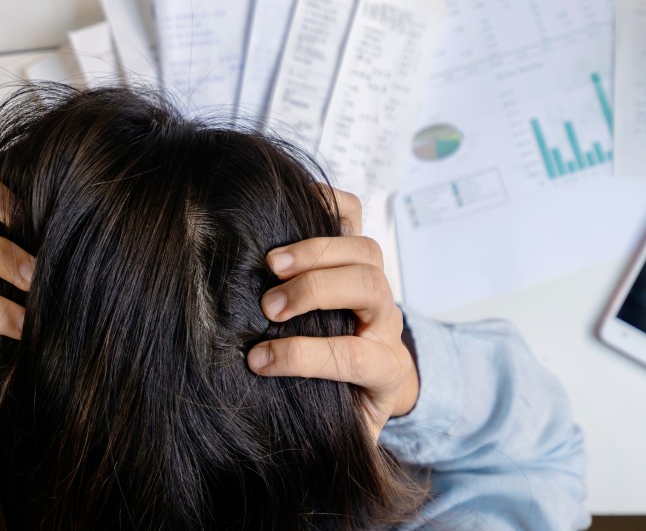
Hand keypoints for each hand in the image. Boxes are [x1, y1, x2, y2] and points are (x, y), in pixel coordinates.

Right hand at [246, 188, 418, 437]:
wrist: (374, 384)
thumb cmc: (343, 411)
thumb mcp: (339, 436)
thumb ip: (318, 434)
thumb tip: (264, 442)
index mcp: (386, 372)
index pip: (356, 358)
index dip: (306, 358)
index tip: (258, 362)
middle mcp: (387, 322)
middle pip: (369, 289)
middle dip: (317, 292)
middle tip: (270, 306)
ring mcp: (378, 285)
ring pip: (364, 251)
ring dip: (316, 251)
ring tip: (271, 264)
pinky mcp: (361, 256)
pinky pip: (354, 216)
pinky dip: (327, 203)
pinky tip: (292, 206)